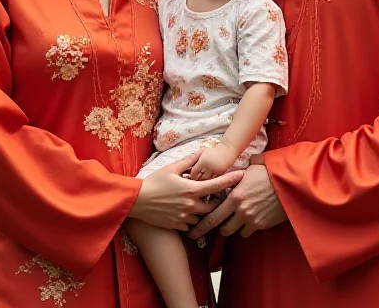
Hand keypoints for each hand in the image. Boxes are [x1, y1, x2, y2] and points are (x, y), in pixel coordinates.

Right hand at [128, 152, 243, 231]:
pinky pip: (192, 224)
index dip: (231, 180)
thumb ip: (189, 161)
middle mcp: (191, 205)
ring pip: (203, 215)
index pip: (217, 185)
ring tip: (199, 201)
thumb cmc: (154, 182)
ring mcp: (185, 217)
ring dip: (204, 209)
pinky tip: (186, 210)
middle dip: (217, 199)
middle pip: (214, 204)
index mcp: (191, 189)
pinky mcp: (178, 226)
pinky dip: (192, 217)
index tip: (242, 175)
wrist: (137, 201)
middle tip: (217, 192)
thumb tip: (202, 151)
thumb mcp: (171, 168)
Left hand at [188, 163, 286, 239]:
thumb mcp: (250, 167)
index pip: (213, 214)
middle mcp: (241, 210)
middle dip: (214, 230)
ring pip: (234, 231)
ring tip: (230, 220)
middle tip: (204, 233)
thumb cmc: (270, 172)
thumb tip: (231, 167)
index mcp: (235, 195)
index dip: (202, 225)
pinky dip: (245, 228)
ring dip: (231, 227)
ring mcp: (251, 219)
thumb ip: (237, 171)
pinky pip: (247, 232)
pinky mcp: (262, 224)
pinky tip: (245, 220)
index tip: (193, 230)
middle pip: (221, 227)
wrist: (290, 183)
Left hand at [190, 141, 237, 180]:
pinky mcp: (221, 174)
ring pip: (207, 180)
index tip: (192, 176)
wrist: (227, 150)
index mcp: (202, 161)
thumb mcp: (202, 152)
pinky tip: (209, 182)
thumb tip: (188, 165)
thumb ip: (194, 158)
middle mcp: (209, 167)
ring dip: (204, 182)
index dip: (192, 175)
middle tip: (196, 180)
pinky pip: (214, 180)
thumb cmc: (214, 150)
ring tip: (202, 182)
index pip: (194, 172)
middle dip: (197, 180)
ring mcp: (215, 171)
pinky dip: (211, 181)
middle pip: (200, 178)